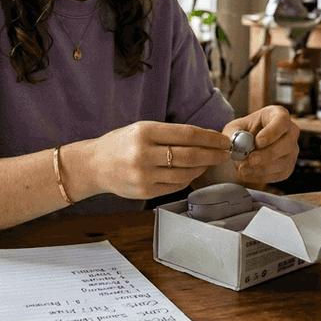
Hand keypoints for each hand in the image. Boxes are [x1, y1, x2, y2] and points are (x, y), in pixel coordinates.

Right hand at [74, 121, 230, 200]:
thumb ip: (170, 134)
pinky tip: (193, 171)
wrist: (94, 165)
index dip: (210, 138)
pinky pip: (176, 186)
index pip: (187, 134)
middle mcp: (143, 154)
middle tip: (226, 153)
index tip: (223, 140)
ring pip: (185, 173)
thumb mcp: (142, 129)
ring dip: (202, 167)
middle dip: (213, 154)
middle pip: (190, 155)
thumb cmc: (121, 144)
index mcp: (144, 132)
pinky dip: (189, 178)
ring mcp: (144, 175)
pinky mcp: (145, 191)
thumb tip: (205, 139)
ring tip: (209, 161)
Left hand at [224, 105, 298, 184]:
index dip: (272, 132)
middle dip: (269, 154)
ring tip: (243, 169)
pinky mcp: (288, 167)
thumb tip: (238, 143)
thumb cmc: (242, 132)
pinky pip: (279, 174)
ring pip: (284, 162)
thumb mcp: (234, 128)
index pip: (282, 120)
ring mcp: (292, 151)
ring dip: (262, 168)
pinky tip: (247, 174)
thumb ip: (234, 133)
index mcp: (278, 115)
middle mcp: (290, 132)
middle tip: (251, 159)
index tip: (258, 141)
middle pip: (287, 143)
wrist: (244, 147)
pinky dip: (262, 177)